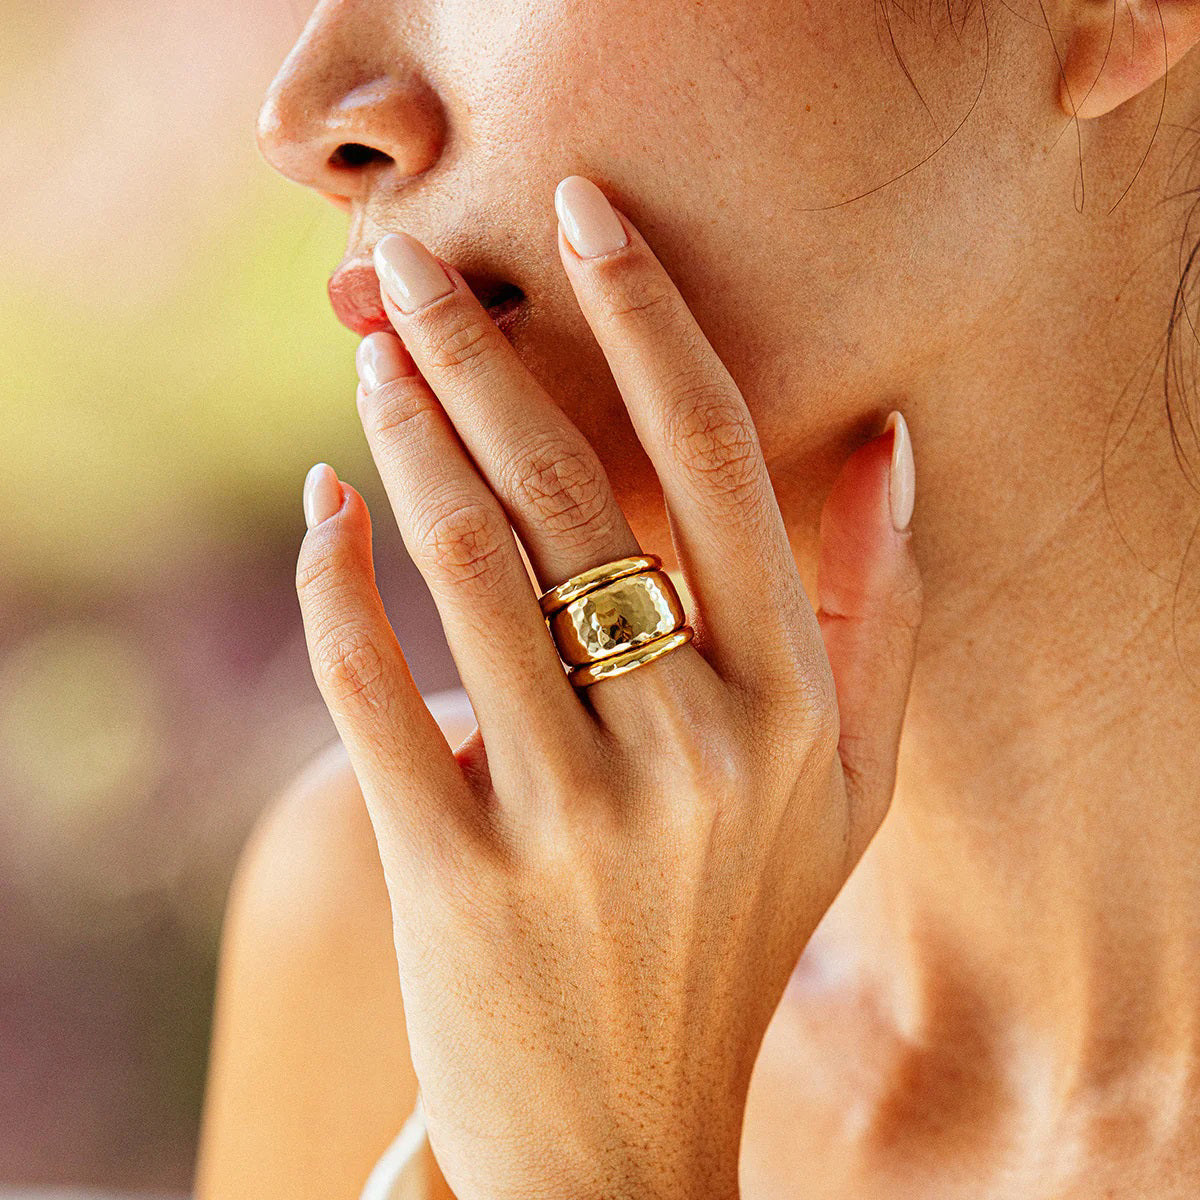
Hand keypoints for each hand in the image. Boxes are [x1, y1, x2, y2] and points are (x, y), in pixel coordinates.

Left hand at [295, 175, 921, 1199]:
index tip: (589, 215)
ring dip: (399, 433)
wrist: (626, 1127)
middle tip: (403, 261)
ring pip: (464, 561)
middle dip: (478, 345)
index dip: (650, 316)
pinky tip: (321, 505)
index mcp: (791, 704)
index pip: (723, 460)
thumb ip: (877, 617)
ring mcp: (573, 812)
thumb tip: (890, 449)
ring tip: (366, 354)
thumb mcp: (848, 786)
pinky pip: (373, 682)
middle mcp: (695, 744)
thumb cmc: (737, 930)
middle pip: (571, 486)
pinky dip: (333, 578)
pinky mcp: (455, 869)